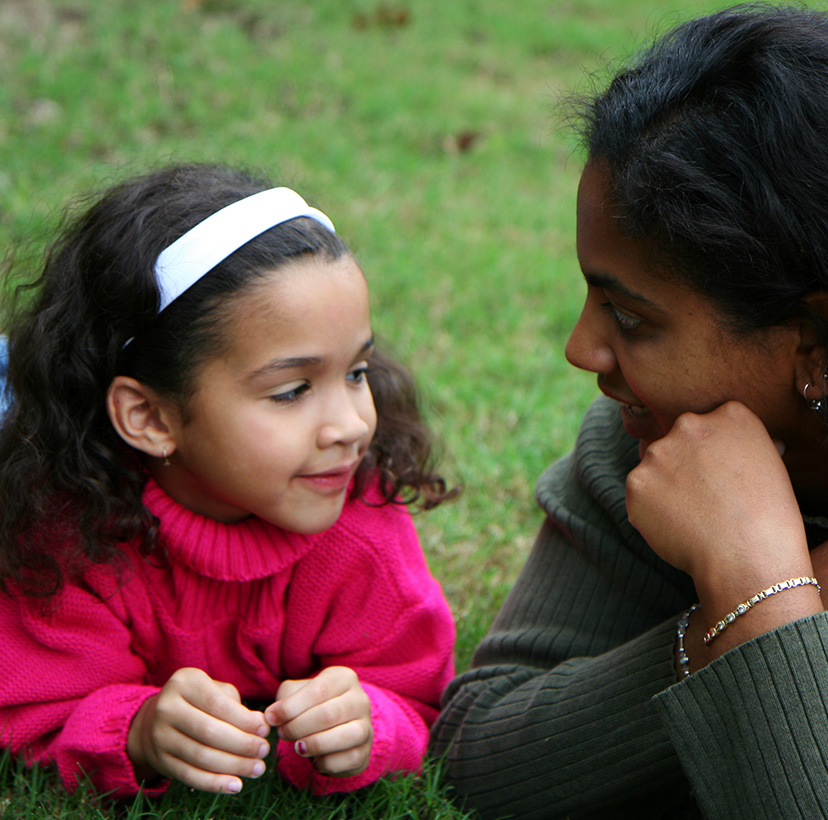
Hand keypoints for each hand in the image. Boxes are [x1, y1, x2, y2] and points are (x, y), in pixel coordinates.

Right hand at [127, 667, 270, 793]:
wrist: (155, 720)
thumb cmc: (198, 702)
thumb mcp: (214, 690)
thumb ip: (236, 705)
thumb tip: (259, 725)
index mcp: (184, 683)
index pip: (217, 704)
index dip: (243, 719)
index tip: (265, 729)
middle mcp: (167, 708)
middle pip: (209, 732)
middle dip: (242, 744)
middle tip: (264, 750)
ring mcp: (160, 736)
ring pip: (201, 756)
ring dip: (233, 765)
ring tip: (257, 768)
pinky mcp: (160, 760)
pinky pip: (190, 776)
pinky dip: (214, 783)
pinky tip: (235, 785)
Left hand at [264, 666, 371, 776]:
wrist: (338, 727)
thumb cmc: (312, 706)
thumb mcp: (299, 693)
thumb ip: (284, 700)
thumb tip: (272, 715)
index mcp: (344, 678)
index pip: (318, 690)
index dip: (291, 707)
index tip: (271, 718)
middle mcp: (360, 699)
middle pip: (329, 714)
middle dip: (298, 727)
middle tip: (283, 733)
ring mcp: (367, 726)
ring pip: (346, 736)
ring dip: (315, 744)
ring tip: (298, 747)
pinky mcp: (365, 752)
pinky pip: (349, 759)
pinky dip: (327, 762)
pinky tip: (315, 759)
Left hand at [626, 402, 808, 580]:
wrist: (746, 556)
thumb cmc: (768, 517)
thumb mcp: (770, 465)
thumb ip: (741, 446)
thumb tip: (731, 451)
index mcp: (730, 415)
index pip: (710, 423)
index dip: (713, 452)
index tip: (720, 474)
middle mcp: (690, 424)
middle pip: (677, 440)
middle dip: (684, 465)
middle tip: (704, 498)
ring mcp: (659, 451)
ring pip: (656, 466)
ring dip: (665, 486)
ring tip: (693, 514)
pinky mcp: (637, 480)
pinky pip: (640, 492)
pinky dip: (651, 508)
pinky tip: (676, 523)